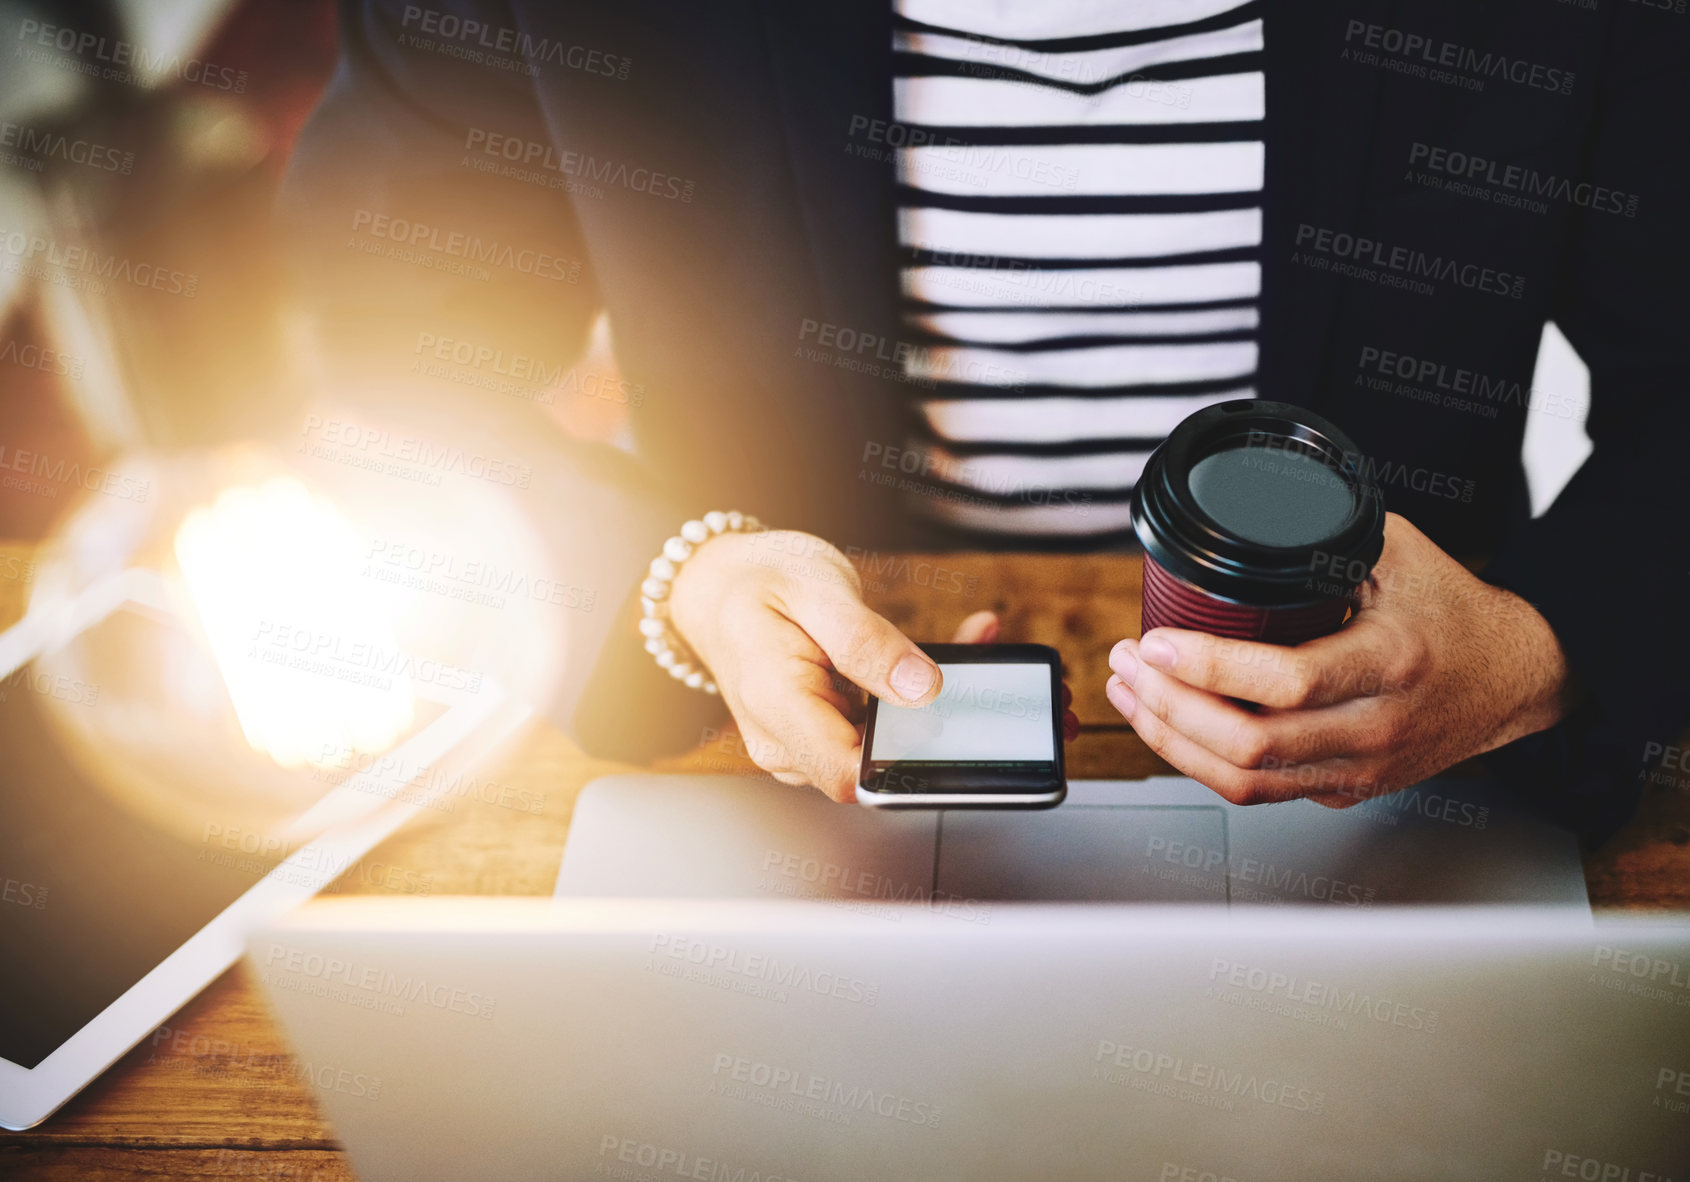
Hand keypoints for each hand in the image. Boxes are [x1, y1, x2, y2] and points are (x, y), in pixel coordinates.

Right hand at [670, 530, 1077, 800]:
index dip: (914, 768)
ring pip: (894, 749)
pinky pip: (888, 729)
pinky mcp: (831, 732)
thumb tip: (923, 689)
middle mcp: (792, 741)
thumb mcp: (816, 591)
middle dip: (954, 737)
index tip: (967, 733)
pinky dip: (927, 698)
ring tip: (999, 663)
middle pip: (884, 768)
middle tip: (1017, 693)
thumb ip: (868, 642)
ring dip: (950, 713)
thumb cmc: (757, 582)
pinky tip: (966, 653)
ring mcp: (811, 743)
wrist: (721, 586)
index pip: (850, 775)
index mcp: (778, 708)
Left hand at [1105, 512, 1577, 806]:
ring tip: (1130, 695)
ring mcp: (1359, 768)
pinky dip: (1202, 762)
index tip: (1155, 641)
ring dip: (1171, 739)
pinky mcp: (1344, 789)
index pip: (1285, 682)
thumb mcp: (1397, 551)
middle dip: (1167, 706)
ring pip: (1244, 781)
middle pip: (1248, 744)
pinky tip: (1169, 726)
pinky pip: (1258, 791)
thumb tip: (1247, 499)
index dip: (1208, 667)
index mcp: (1391, 663)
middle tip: (1125, 664)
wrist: (1514, 677)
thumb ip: (1323, 531)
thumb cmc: (1454, 612)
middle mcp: (1374, 727)